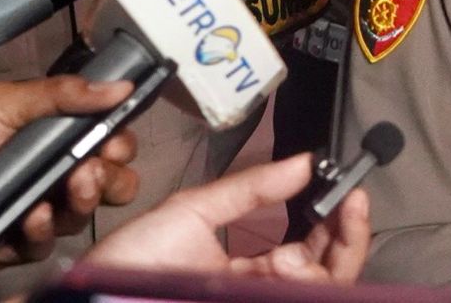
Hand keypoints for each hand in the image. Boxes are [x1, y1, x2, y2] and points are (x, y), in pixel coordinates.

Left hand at [0, 76, 138, 276]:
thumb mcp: (8, 103)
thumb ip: (66, 94)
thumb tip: (120, 86)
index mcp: (57, 136)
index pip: (111, 144)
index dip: (119, 147)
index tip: (111, 144)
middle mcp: (53, 172)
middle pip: (110, 184)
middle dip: (110, 179)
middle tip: (91, 170)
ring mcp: (38, 207)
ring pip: (83, 215)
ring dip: (80, 202)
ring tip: (64, 190)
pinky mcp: (16, 241)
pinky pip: (47, 244)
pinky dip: (43, 230)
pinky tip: (31, 215)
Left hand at [81, 152, 369, 283]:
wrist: (97, 300)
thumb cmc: (133, 260)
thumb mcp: (194, 210)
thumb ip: (252, 187)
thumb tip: (307, 162)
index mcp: (250, 270)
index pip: (311, 248)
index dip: (337, 221)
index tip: (349, 188)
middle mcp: (262, 290)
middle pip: (331, 271)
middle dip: (351, 235)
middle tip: (353, 201)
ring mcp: (260, 300)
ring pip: (327, 287)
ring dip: (336, 253)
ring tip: (314, 233)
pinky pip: (306, 299)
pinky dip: (315, 279)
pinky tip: (294, 260)